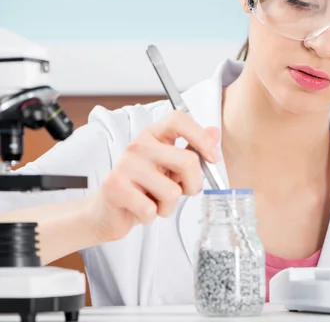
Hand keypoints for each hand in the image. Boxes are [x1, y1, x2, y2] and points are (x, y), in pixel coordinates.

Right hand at [89, 110, 220, 242]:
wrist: (109, 212)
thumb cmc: (144, 188)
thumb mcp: (172, 167)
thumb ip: (192, 150)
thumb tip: (214, 132)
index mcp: (153, 135)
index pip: (178, 120)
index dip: (201, 137)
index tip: (213, 157)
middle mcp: (138, 145)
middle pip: (187, 161)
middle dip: (193, 184)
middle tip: (183, 191)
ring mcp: (125, 165)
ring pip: (172, 192)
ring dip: (168, 206)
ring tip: (154, 202)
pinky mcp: (114, 187)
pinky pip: (151, 210)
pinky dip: (151, 216)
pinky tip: (140, 210)